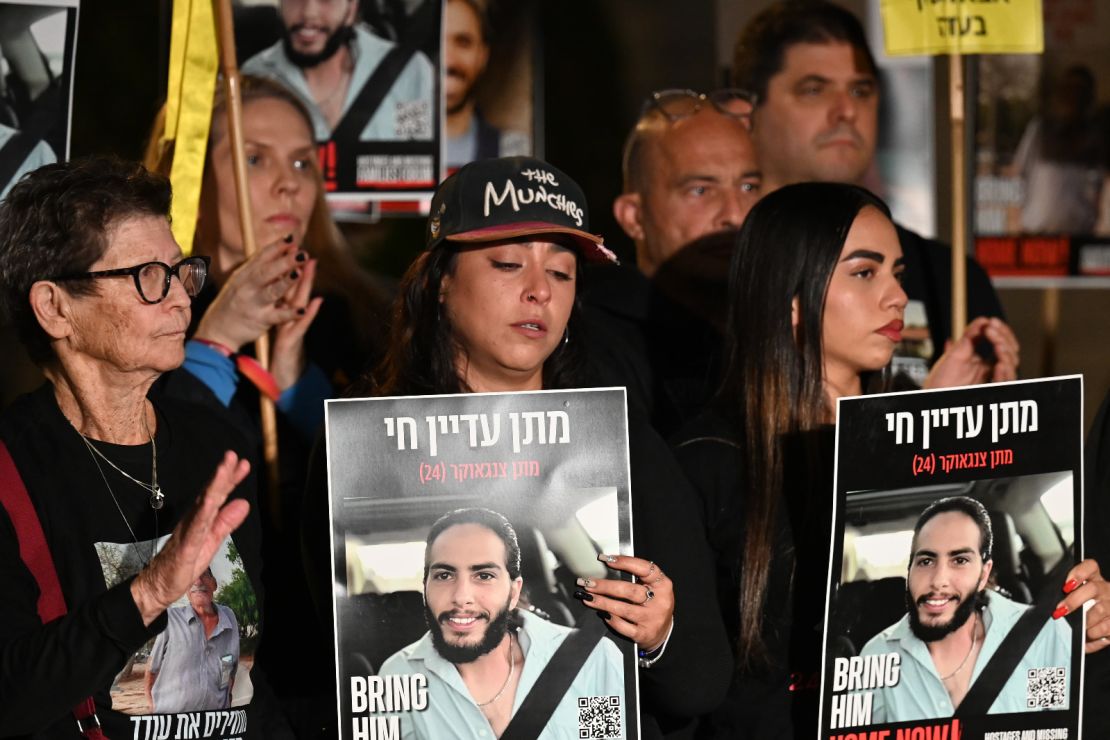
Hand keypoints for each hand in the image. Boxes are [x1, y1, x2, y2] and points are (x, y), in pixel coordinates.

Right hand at [130, 452, 250, 625]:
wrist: (158, 586)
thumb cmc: (184, 563)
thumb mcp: (212, 541)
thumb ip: (226, 522)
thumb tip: (244, 503)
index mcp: (202, 518)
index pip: (218, 495)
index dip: (230, 479)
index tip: (243, 463)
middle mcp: (194, 519)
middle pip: (210, 493)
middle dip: (222, 474)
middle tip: (233, 456)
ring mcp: (188, 531)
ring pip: (203, 505)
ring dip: (214, 486)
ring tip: (224, 469)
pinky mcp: (184, 547)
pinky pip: (194, 528)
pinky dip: (203, 513)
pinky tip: (210, 501)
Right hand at [194, 237, 306, 351]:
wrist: (218, 329)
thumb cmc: (235, 301)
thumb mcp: (242, 281)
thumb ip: (260, 267)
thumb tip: (283, 250)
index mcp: (244, 274)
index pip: (262, 257)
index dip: (277, 247)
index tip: (291, 238)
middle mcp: (248, 287)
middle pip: (267, 271)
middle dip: (285, 261)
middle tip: (302, 253)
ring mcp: (254, 303)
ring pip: (272, 291)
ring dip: (286, 282)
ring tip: (299, 273)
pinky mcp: (260, 320)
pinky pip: (277, 316)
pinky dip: (290, 313)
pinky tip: (303, 310)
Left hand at [270, 257, 323, 391]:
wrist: (282, 372)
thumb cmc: (282, 346)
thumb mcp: (281, 324)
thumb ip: (285, 307)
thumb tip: (286, 290)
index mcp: (285, 311)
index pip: (288, 287)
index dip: (290, 270)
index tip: (292, 251)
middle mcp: (293, 316)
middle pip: (297, 290)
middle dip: (302, 271)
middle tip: (307, 252)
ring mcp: (294, 326)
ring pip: (301, 302)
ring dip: (307, 285)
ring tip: (311, 268)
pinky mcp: (293, 340)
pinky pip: (302, 325)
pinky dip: (309, 313)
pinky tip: (316, 302)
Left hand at [574, 554, 673, 650]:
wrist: (663, 631)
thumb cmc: (653, 603)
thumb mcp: (652, 587)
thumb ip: (637, 576)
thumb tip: (608, 564)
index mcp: (663, 585)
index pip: (645, 569)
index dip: (625, 562)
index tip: (605, 559)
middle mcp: (660, 602)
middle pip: (630, 591)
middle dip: (606, 586)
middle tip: (588, 583)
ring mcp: (652, 619)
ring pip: (624, 609)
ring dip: (602, 602)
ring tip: (588, 597)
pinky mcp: (644, 634)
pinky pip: (623, 626)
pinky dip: (610, 619)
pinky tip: (601, 613)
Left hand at [924, 316, 1019, 388]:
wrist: (932, 398)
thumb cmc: (940, 382)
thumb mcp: (954, 355)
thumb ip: (969, 338)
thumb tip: (982, 320)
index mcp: (984, 364)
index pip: (1002, 345)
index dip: (1001, 332)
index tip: (992, 321)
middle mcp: (990, 373)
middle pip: (1011, 354)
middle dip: (1005, 340)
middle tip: (991, 330)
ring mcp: (990, 382)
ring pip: (1011, 368)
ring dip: (1007, 355)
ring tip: (998, 346)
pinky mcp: (988, 393)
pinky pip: (1004, 384)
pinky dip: (1004, 374)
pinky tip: (999, 364)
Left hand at [1053, 559, 1109, 653]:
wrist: (1109, 621)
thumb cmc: (1087, 608)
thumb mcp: (1078, 597)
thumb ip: (1067, 595)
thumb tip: (1050, 604)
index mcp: (1095, 580)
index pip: (1090, 567)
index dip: (1079, 572)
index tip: (1067, 584)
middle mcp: (1106, 590)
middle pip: (1092, 589)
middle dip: (1074, 601)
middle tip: (1060, 610)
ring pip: (1099, 610)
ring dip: (1083, 622)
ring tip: (1074, 629)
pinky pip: (1104, 629)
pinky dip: (1092, 636)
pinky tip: (1085, 639)